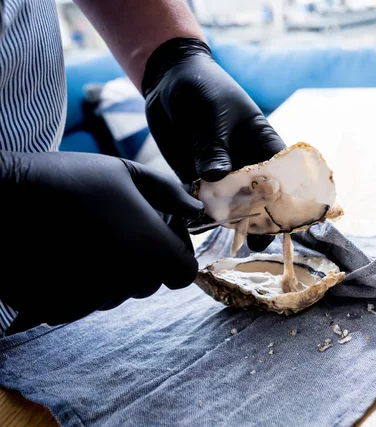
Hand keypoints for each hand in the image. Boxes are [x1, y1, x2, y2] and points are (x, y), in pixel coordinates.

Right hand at [0, 150, 202, 332]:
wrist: (0, 199)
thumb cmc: (67, 179)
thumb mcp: (126, 173)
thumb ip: (170, 194)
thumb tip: (194, 210)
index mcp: (150, 250)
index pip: (183, 272)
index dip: (176, 254)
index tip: (159, 235)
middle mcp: (125, 282)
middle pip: (149, 283)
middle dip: (142, 261)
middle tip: (117, 229)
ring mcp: (90, 299)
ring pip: (116, 293)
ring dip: (111, 274)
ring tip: (87, 237)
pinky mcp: (57, 308)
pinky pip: (83, 302)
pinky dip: (79, 285)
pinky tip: (64, 255)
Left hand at [142, 37, 285, 251]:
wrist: (168, 81)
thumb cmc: (203, 88)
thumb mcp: (213, 113)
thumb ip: (215, 145)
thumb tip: (216, 177)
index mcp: (262, 145)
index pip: (282, 175)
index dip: (287, 198)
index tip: (285, 220)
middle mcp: (245, 163)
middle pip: (258, 197)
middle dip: (259, 218)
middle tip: (256, 239)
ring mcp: (221, 173)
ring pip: (230, 204)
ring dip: (229, 221)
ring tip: (231, 240)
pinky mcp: (196, 178)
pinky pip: (201, 200)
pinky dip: (200, 213)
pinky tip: (199, 226)